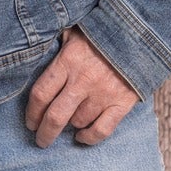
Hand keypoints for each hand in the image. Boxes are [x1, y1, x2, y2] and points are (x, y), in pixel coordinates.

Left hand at [26, 30, 139, 146]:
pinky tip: (82, 136)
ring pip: (78, 122)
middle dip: (44, 133)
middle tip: (41, 140)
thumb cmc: (103, 31)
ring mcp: (103, 93)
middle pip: (55, 116)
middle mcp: (83, 80)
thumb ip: (56, 43)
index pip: (40, 94)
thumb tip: (35, 48)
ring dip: (70, 126)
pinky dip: (90, 137)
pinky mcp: (122, 102)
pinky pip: (102, 129)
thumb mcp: (74, 30)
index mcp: (67, 61)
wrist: (141, 33)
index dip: (31, 113)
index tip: (30, 122)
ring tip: (68, 122)